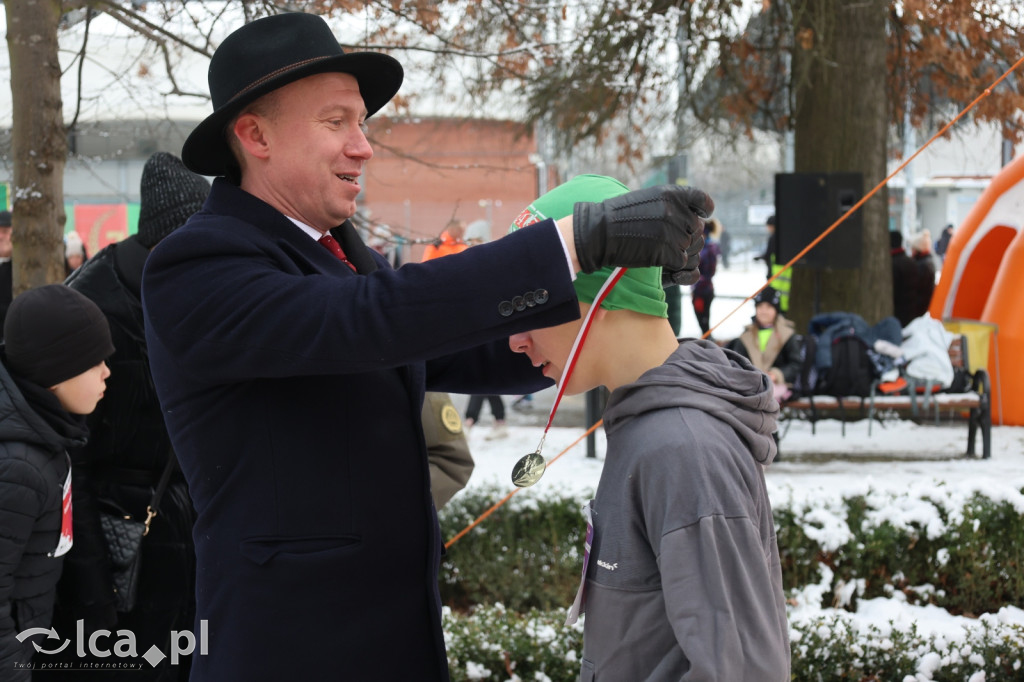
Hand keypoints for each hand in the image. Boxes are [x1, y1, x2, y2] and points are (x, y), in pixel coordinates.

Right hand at [572, 185, 713, 285]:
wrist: (598, 232)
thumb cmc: (618, 217)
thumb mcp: (646, 198)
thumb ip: (671, 204)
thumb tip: (695, 217)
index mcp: (671, 194)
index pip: (702, 199)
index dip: (705, 209)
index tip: (702, 215)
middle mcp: (674, 211)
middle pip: (696, 228)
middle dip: (686, 236)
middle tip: (668, 240)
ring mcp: (672, 232)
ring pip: (689, 247)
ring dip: (677, 251)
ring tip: (657, 249)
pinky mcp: (667, 252)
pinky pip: (681, 261)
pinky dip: (672, 263)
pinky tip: (657, 258)